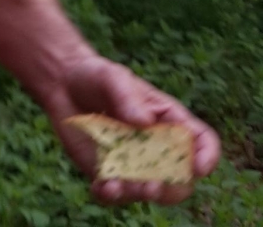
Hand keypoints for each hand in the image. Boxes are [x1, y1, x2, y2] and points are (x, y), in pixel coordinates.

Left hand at [47, 56, 219, 205]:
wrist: (64, 85)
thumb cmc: (97, 76)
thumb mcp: (111, 77)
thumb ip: (127, 97)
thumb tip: (144, 122)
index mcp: (169, 121)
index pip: (202, 141)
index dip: (207, 156)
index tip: (198, 167)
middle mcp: (157, 147)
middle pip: (181, 178)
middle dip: (170, 187)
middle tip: (151, 185)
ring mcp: (134, 164)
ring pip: (149, 191)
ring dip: (139, 194)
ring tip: (119, 185)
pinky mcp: (109, 173)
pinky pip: (115, 194)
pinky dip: (110, 195)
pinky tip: (100, 186)